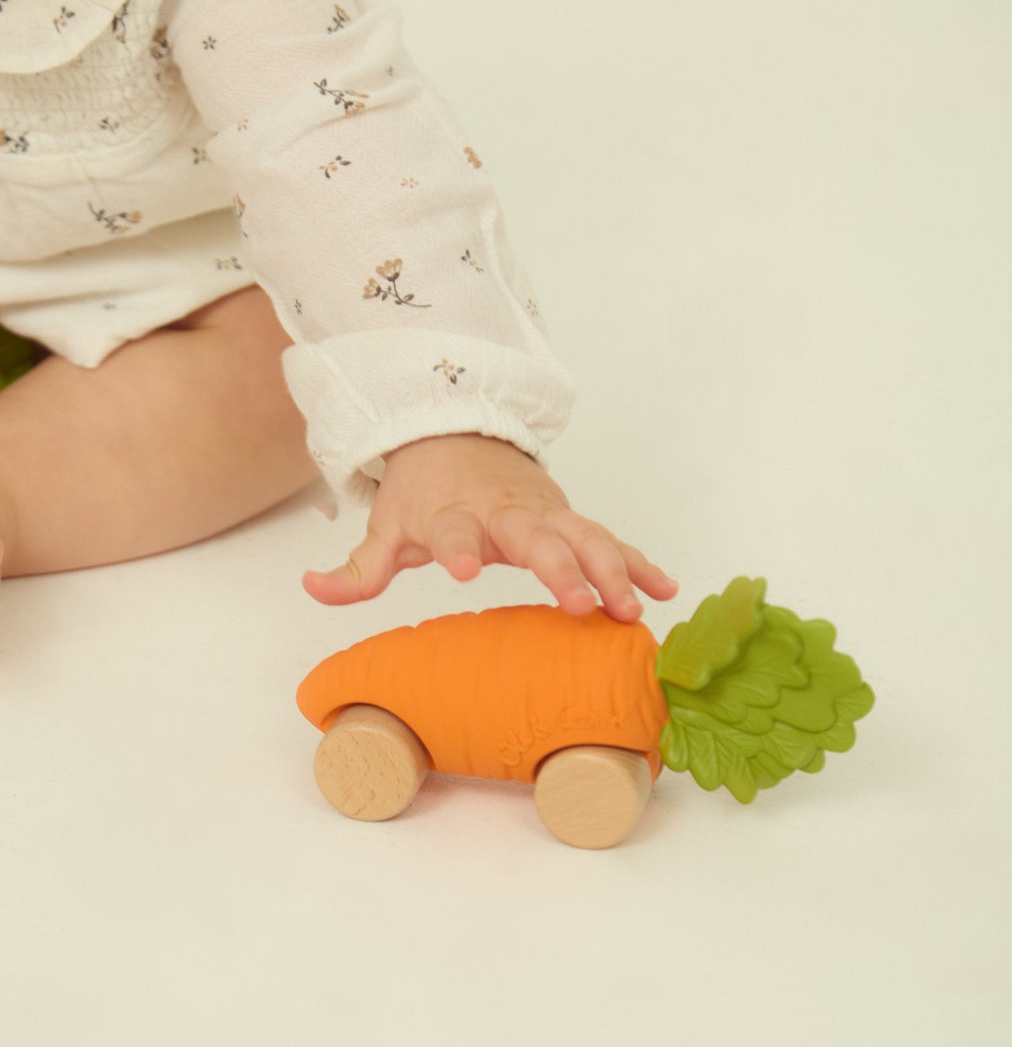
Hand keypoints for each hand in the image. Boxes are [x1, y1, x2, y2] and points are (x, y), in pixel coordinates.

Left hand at [301, 433, 677, 621]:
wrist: (459, 436)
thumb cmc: (425, 493)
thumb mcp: (387, 525)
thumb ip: (356, 567)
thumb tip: (310, 587)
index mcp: (456, 514)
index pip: (455, 532)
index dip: (458, 549)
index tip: (464, 571)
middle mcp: (508, 513)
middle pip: (537, 538)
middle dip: (560, 569)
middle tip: (578, 604)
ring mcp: (546, 514)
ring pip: (586, 538)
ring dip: (611, 572)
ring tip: (631, 610)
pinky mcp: (572, 520)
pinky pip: (611, 541)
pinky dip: (639, 562)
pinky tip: (665, 589)